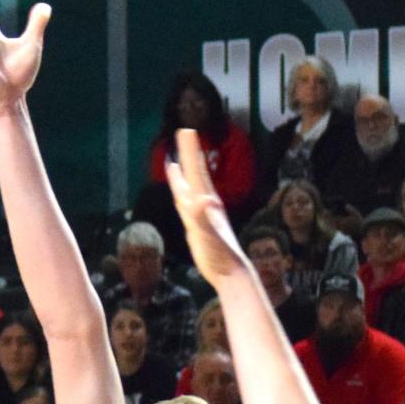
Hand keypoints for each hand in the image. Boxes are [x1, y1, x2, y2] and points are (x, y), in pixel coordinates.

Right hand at [166, 130, 245, 286]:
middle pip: (194, 174)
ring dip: (183, 173)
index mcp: (206, 202)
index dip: (190, 151)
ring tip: (174, 161)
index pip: (195, 171)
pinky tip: (181, 195)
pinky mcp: (196, 227)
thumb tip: (203, 199)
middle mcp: (204, 205)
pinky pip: (186, 206)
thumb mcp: (210, 236)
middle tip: (184, 133)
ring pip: (189, 188)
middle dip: (188, 153)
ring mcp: (200, 215)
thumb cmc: (221, 255)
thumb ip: (204, 218)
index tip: (186, 130)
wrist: (230, 272)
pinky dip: (181, 196)